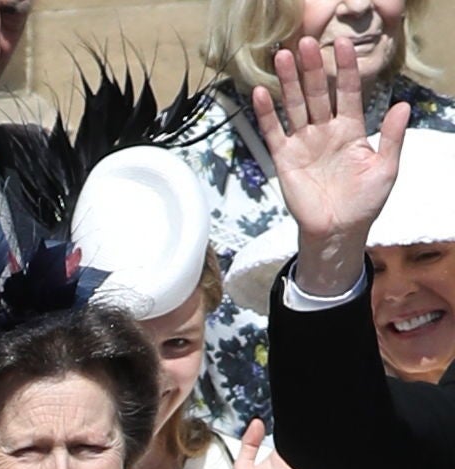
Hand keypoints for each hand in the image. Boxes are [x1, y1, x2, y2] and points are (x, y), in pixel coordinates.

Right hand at [254, 34, 409, 292]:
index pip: (348, 92)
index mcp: (352, 130)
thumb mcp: (387, 167)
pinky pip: (273, 132)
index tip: (345, 44)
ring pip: (295, 106)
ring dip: (288, 82)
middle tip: (306, 42)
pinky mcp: (284, 159)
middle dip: (312, 67)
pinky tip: (261, 92)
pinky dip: (266, 113)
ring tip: (281, 56)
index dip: (347, 69)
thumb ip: (392, 136)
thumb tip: (404, 105)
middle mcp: (326, 131)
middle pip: (318, 93)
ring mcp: (303, 143)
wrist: (339, 230)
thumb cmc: (365, 201)